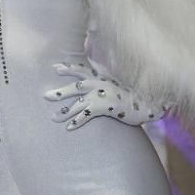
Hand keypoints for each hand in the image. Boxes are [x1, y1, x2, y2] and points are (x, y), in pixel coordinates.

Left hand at [44, 62, 168, 129]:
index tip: (55, 67)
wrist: (149, 101)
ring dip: (65, 111)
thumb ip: (108, 77)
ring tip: (53, 118)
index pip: (81, 69)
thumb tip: (101, 74)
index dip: (68, 68)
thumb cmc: (135, 93)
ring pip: (78, 102)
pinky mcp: (106, 106)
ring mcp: (102, 94)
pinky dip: (77, 121)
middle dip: (60, 91)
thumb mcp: (120, 81)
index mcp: (102, 75)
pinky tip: (69, 127)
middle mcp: (100, 82)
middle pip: (75, 86)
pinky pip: (87, 114)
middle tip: (45, 96)